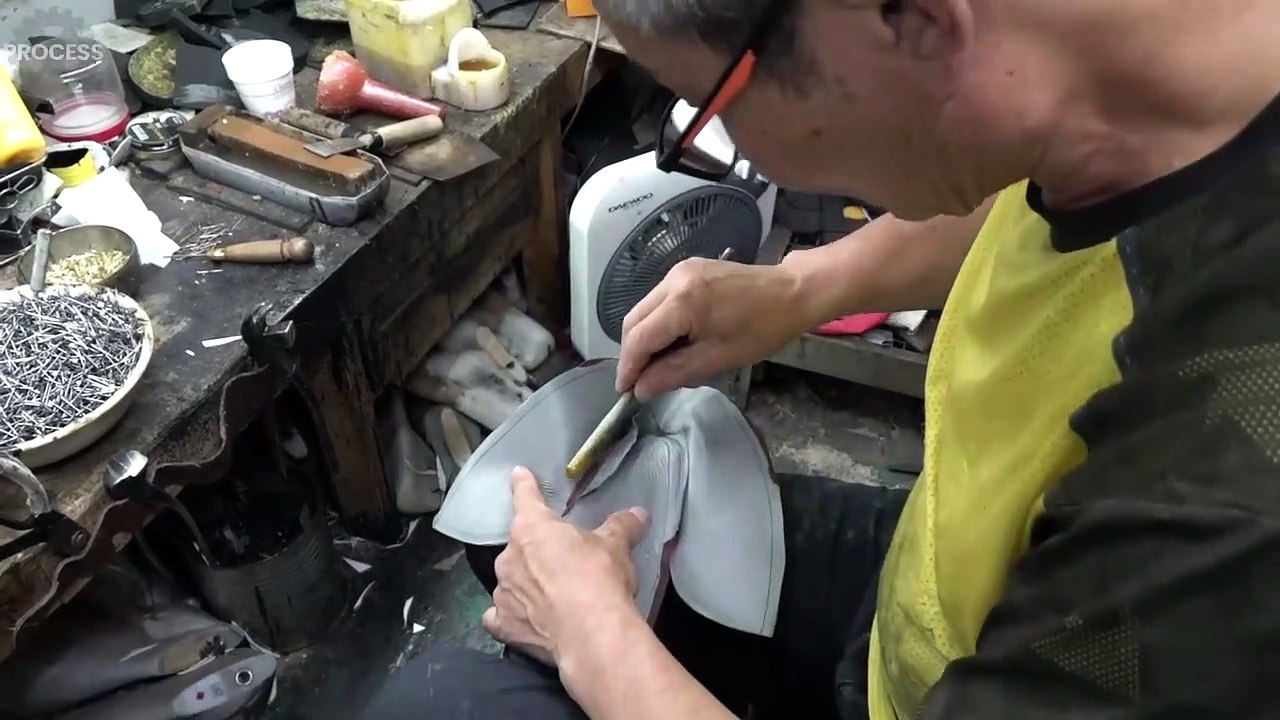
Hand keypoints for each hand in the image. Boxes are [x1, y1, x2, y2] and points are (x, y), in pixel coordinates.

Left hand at [483, 466, 649, 664]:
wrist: (591, 634)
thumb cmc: (599, 578)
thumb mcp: (616, 546)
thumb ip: (623, 526)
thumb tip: (639, 514)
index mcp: (532, 528)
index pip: (524, 496)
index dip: (523, 484)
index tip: (518, 474)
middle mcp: (509, 556)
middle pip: (519, 544)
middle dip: (536, 550)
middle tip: (561, 561)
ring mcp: (502, 591)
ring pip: (510, 580)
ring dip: (525, 583)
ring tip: (549, 596)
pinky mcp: (503, 624)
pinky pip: (499, 615)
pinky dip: (509, 615)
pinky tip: (524, 619)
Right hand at [616, 258, 808, 398]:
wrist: (792, 292)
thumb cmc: (761, 328)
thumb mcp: (718, 358)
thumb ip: (674, 373)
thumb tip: (641, 389)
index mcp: (682, 302)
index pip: (639, 338)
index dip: (628, 367)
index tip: (625, 391)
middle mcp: (673, 280)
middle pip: (633, 320)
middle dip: (632, 353)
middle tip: (638, 381)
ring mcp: (679, 270)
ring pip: (644, 308)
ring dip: (644, 337)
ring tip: (655, 365)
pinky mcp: (688, 269)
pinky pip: (660, 299)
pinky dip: (658, 321)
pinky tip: (670, 341)